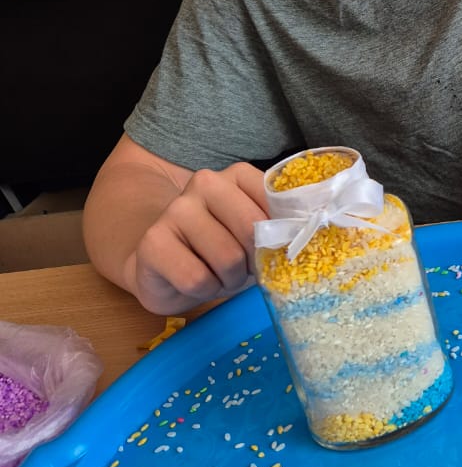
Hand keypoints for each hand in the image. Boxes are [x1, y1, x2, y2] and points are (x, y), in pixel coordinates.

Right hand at [129, 163, 268, 313]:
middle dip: (253, 262)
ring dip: (229, 280)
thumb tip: (303, 237)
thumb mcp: (255, 236)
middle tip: (243, 269)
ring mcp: (176, 209)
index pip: (276, 201)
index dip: (280, 236)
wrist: (168, 272)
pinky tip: (195, 281)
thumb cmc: (222, 251)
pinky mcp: (153, 242)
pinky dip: (204, 290)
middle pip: (251, 228)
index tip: (271, 249)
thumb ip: (277, 226)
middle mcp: (205, 183)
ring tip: (218, 275)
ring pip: (227, 257)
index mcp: (237, 175)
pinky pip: (197, 279)